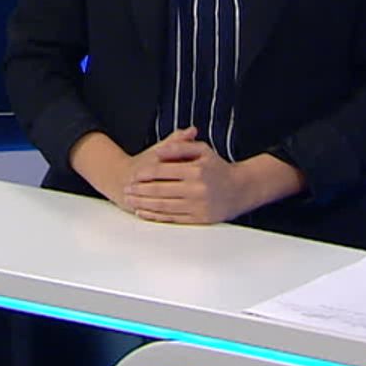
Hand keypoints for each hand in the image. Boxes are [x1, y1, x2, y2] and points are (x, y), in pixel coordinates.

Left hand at [122, 127, 247, 224]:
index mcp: (196, 170)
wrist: (239, 189)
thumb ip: (180, 146)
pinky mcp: (199, 219)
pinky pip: (173, 218)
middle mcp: (197, 189)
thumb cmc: (217, 168)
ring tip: (130, 201)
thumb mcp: (202, 150)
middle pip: (161, 190)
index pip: (164, 171)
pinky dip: (156, 216)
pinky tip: (144, 212)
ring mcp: (198, 206)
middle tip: (126, 189)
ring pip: (164, 206)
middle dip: (140, 190)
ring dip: (144, 204)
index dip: (146, 173)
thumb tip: (160, 150)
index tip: (134, 175)